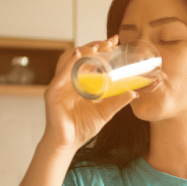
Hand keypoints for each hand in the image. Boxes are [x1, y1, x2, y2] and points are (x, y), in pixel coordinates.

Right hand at [42, 34, 137, 150]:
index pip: (90, 60)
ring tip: (97, 47)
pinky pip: (60, 75)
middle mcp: (68, 80)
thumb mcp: (105, 113)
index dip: (101, 49)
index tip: (115, 42)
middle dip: (95, 46)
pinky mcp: (52, 93)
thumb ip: (117, 102)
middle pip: (80, 56)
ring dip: (83, 51)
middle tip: (111, 41)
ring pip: (68, 60)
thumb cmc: (81, 128)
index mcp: (79, 82)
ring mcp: (59, 85)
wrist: (68, 144)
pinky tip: (78, 56)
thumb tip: (133, 92)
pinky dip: (69, 64)